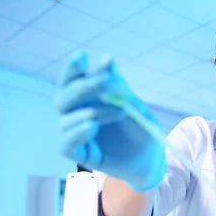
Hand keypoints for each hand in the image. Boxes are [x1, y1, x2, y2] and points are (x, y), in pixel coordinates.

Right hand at [55, 51, 165, 191]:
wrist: (152, 159)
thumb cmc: (141, 130)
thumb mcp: (134, 106)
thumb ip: (119, 87)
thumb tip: (106, 60)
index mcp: (88, 100)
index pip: (71, 81)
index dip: (72, 68)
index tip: (82, 56)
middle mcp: (77, 115)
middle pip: (63, 97)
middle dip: (83, 87)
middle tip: (106, 81)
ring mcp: (77, 135)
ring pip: (66, 119)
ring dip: (92, 111)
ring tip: (120, 111)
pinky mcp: (80, 154)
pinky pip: (66, 144)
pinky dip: (77, 133)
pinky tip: (92, 126)